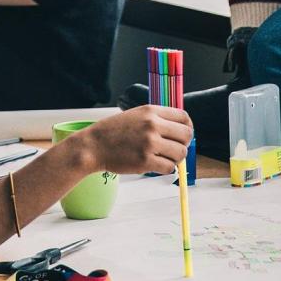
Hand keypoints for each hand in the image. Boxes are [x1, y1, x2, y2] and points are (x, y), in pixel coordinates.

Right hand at [75, 106, 193, 175]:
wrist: (93, 146)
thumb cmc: (113, 132)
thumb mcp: (135, 115)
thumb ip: (156, 119)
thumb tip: (180, 130)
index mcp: (151, 111)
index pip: (184, 117)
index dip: (187, 127)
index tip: (182, 135)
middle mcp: (152, 125)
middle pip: (186, 135)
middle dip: (183, 144)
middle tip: (173, 149)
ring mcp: (149, 143)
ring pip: (180, 153)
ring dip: (175, 158)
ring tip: (163, 158)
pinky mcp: (145, 161)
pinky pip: (169, 167)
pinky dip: (165, 168)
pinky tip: (155, 165)